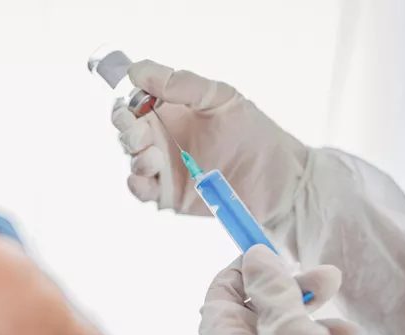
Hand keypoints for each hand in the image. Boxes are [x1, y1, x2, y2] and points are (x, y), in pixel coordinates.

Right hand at [112, 60, 308, 220]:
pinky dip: (136, 184)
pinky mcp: (169, 194)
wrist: (279, 179)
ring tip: (155, 157)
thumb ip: (181, 84)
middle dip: (126, 130)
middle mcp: (163, 137)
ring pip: (131, 159)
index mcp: (171, 110)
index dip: (127, 102)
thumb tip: (137, 71)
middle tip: (143, 133)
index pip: (133, 102)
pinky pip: (141, 189)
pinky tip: (147, 178)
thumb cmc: (254, 134)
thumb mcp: (221, 98)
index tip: (135, 102)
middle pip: (126, 130)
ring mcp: (164, 167)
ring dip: (135, 156)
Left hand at [199, 245, 357, 334]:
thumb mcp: (288, 331)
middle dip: (288, 285)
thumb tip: (254, 255)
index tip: (272, 250)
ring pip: (277, 328)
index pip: (221, 291)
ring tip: (338, 296)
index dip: (245, 268)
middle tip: (325, 274)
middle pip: (253, 306)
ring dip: (308, 309)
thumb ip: (270, 290)